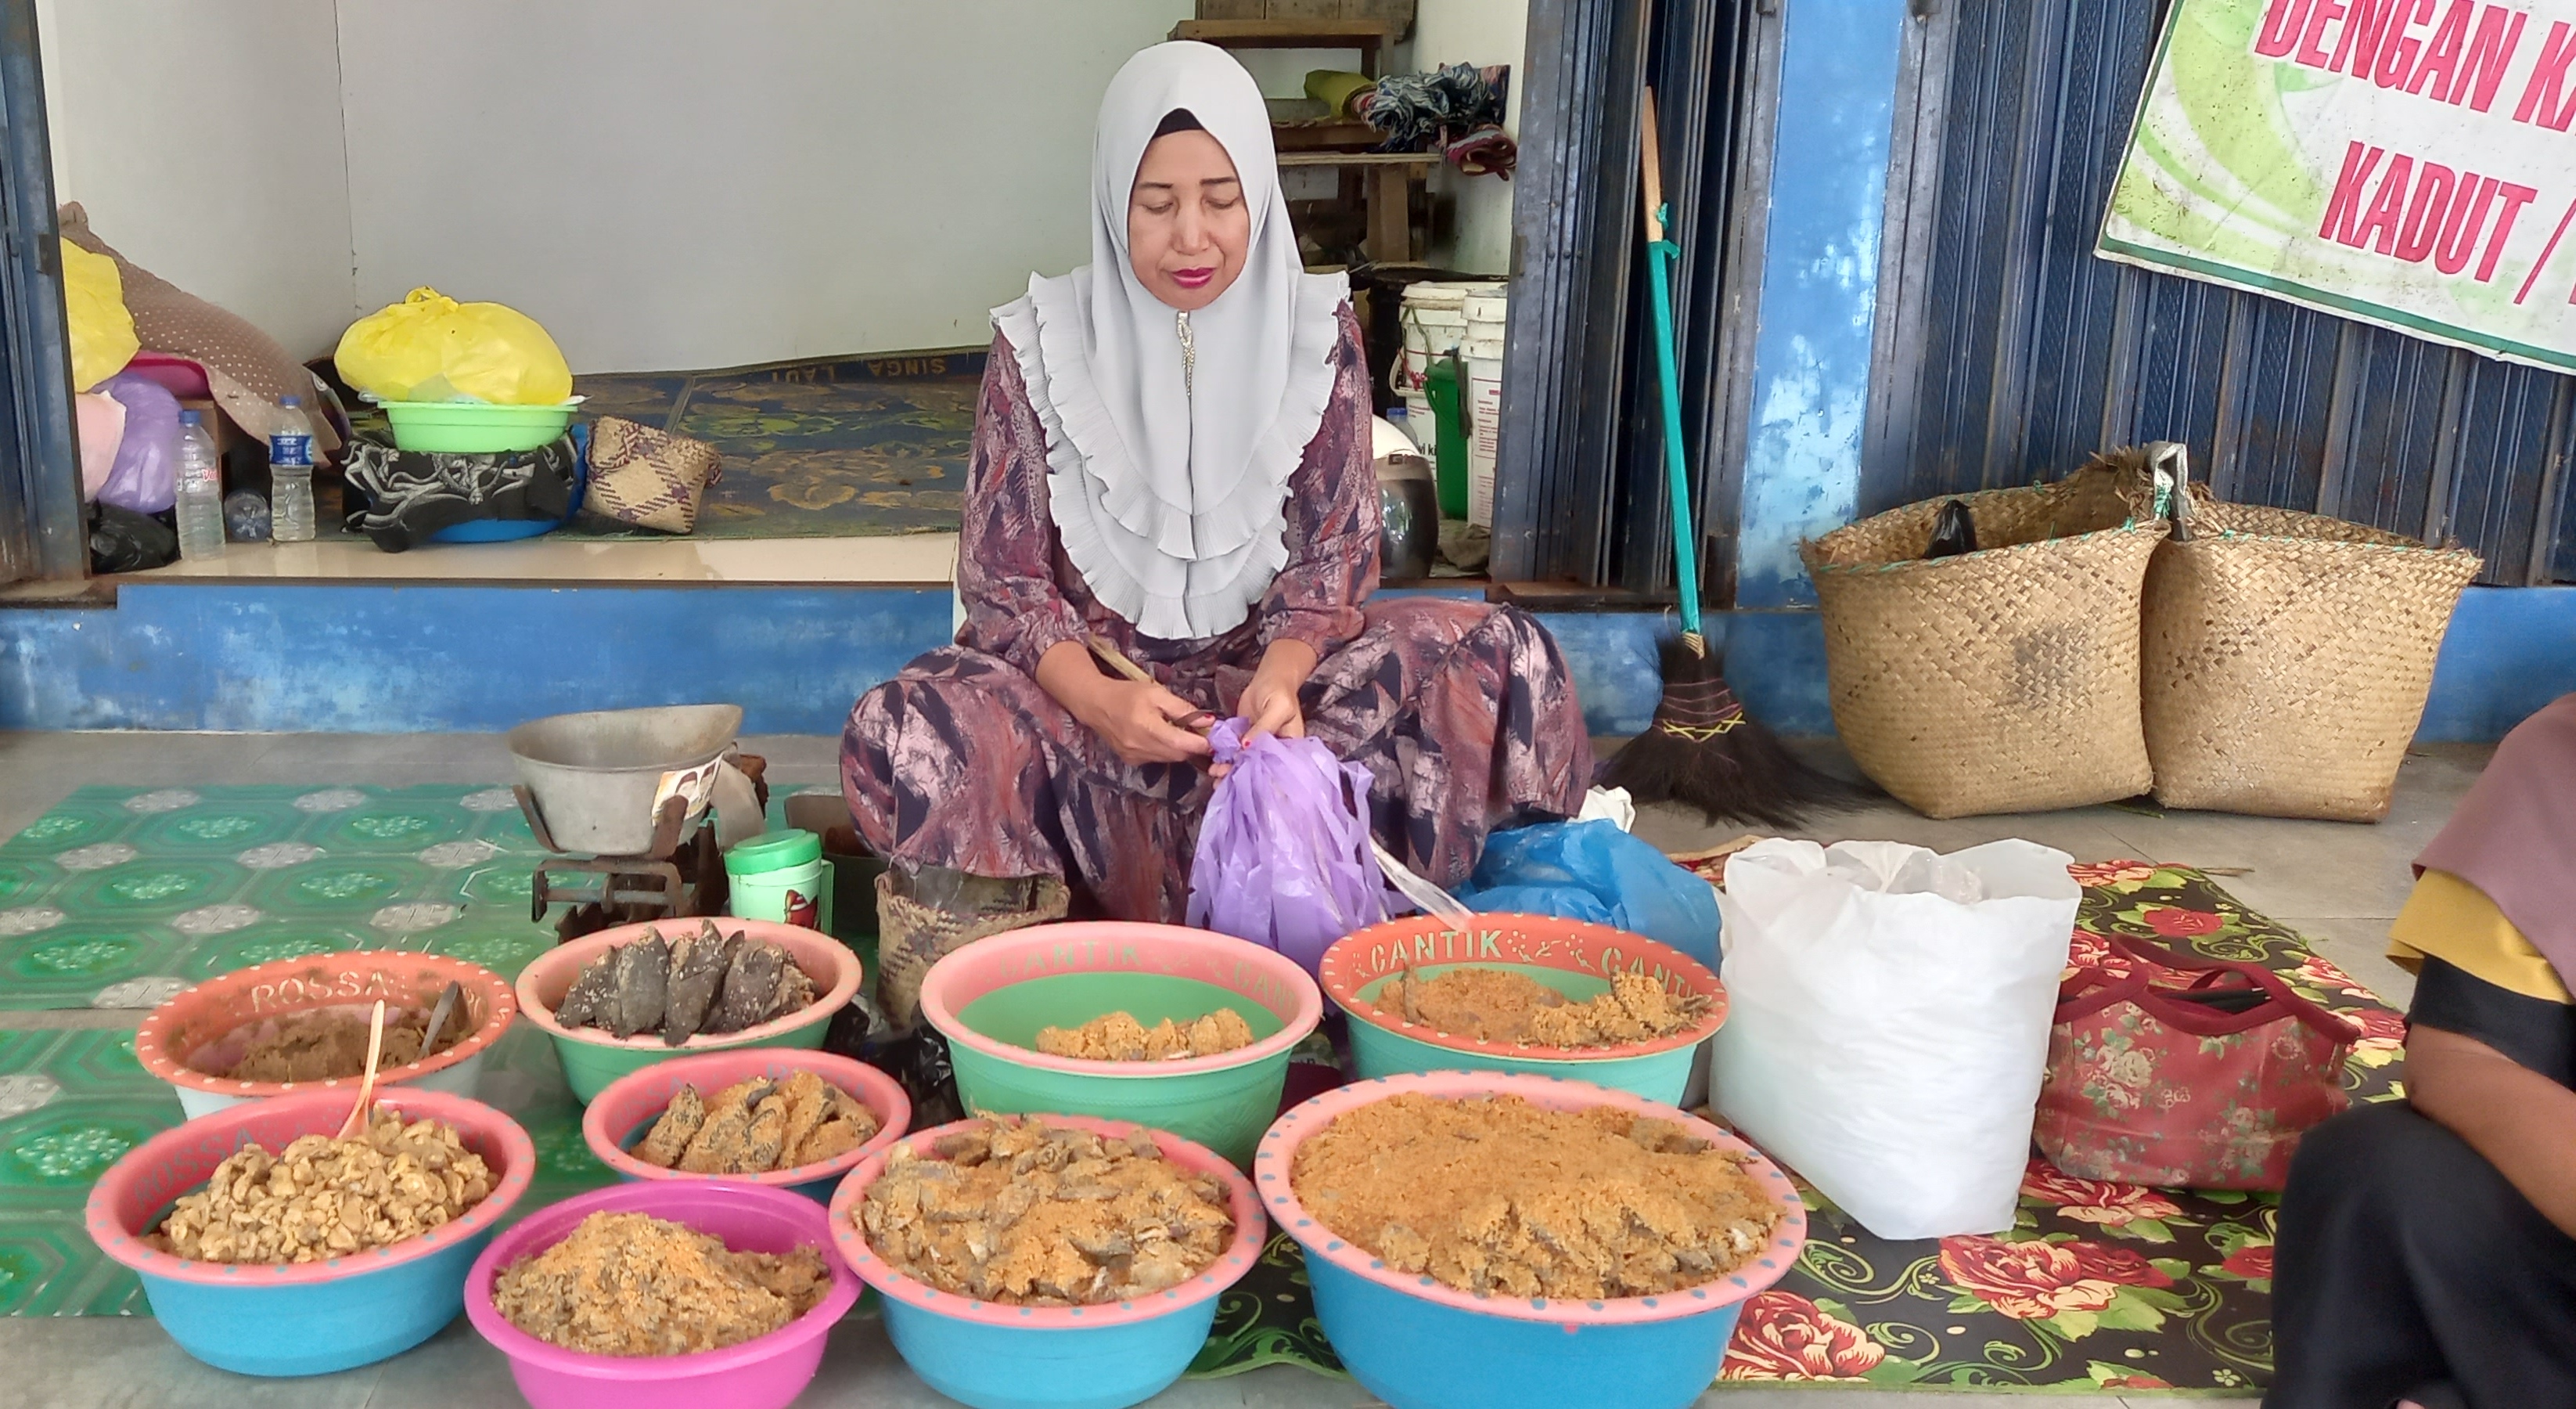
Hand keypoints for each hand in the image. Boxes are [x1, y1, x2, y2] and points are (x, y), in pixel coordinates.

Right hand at [1078, 678, 1213, 767]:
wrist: (1096, 704)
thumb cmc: (1127, 694)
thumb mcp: (1157, 693)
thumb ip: (1183, 709)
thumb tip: (1207, 721)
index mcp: (1149, 729)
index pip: (1183, 745)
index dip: (1202, 744)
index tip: (1214, 737)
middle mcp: (1142, 748)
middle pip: (1179, 754)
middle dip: (1192, 745)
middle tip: (1198, 731)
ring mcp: (1136, 757)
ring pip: (1169, 759)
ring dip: (1178, 748)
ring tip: (1178, 731)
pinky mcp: (1131, 761)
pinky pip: (1156, 759)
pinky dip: (1164, 750)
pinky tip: (1159, 736)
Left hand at [1216, 639, 1317, 778]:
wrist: (1269, 680)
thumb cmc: (1281, 693)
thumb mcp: (1278, 709)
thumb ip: (1264, 728)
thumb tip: (1245, 747)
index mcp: (1288, 748)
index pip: (1276, 770)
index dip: (1261, 779)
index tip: (1245, 782)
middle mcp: (1272, 751)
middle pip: (1257, 770)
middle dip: (1239, 776)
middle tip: (1222, 778)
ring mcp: (1257, 746)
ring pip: (1243, 763)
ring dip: (1229, 769)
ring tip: (1215, 772)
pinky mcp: (1244, 739)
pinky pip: (1234, 752)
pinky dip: (1224, 758)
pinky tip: (1215, 764)